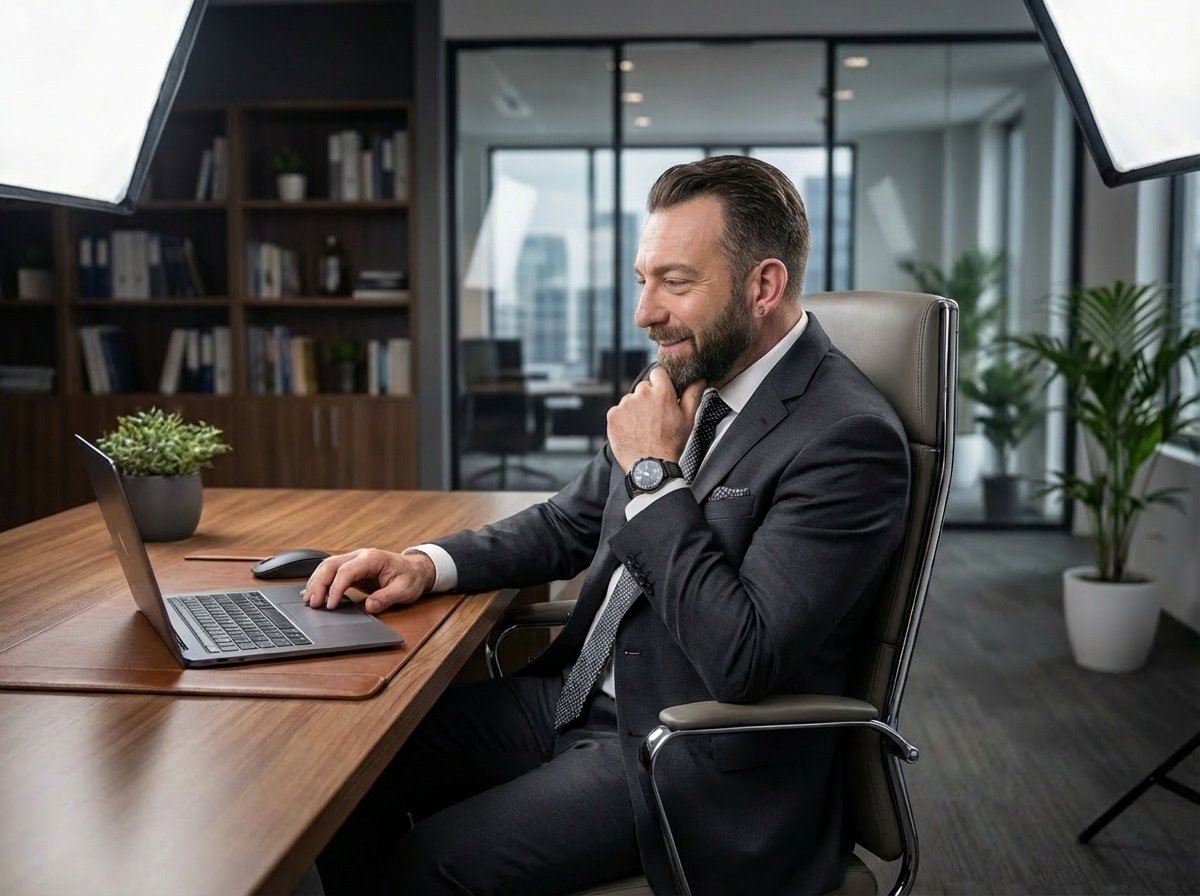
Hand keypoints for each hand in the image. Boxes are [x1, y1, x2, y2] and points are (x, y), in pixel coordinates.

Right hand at [303, 548, 434, 613]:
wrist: (414, 569)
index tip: (330, 605)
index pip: (346, 571)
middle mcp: (359, 556)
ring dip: (315, 582)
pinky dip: (318, 581)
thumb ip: (387, 597)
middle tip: (312, 604)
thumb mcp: (405, 590)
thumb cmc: (410, 577)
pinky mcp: (350, 568)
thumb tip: (369, 606)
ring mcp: (353, 560)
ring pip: (326, 566)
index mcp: (372, 559)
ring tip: (309, 601)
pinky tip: (310, 593)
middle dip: (318, 583)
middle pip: (330, 565)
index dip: (335, 588)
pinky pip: (330, 571)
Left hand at [606, 367, 705, 471]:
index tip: (661, 396)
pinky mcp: (613, 415)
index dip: (660, 384)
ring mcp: (625, 404)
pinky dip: (623, 419)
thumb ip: (693, 394)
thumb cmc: (671, 444)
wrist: (650, 467)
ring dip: (635, 409)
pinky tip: (632, 432)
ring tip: (643, 429)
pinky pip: (618, 411)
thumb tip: (698, 378)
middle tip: (654, 418)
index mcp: (662, 393)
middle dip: (647, 399)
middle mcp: (642, 394)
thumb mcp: (688, 419)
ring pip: (630, 400)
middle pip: (643, 387)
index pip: (657, 373)